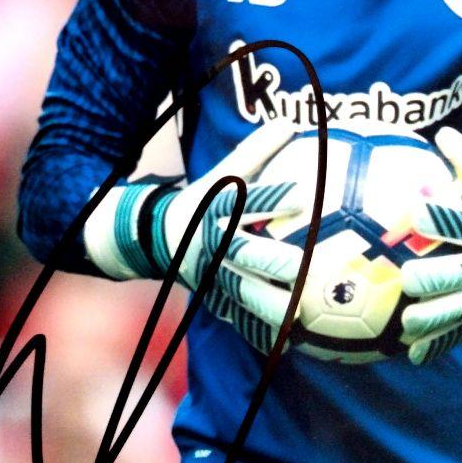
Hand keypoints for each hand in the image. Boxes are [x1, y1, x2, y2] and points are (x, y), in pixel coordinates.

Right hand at [84, 121, 305, 351]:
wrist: (157, 235)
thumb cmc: (203, 199)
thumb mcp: (224, 172)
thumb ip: (256, 150)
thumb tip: (290, 121)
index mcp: (218, 208)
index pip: (249, 199)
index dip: (274, 196)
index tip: (304, 193)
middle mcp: (214, 241)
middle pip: (244, 252)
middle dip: (272, 261)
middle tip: (303, 266)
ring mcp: (212, 272)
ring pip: (241, 290)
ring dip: (268, 304)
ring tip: (299, 314)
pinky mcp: (212, 294)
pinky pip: (237, 314)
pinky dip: (257, 329)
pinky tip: (284, 341)